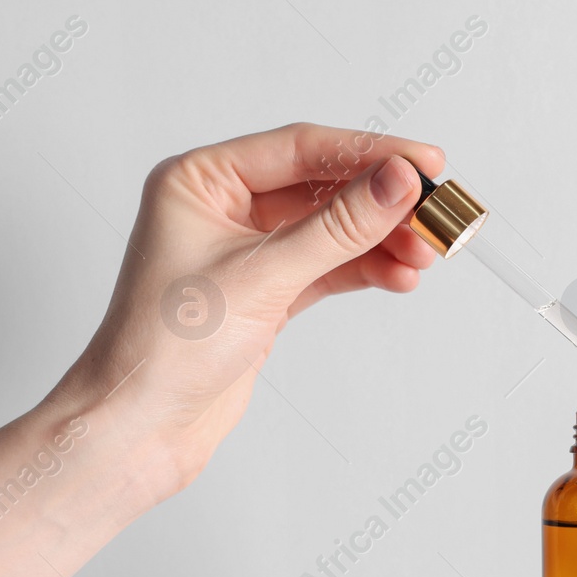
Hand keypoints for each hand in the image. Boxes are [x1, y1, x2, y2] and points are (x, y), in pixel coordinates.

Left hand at [50, 122, 445, 492]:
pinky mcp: (263, 294)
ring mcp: (244, 252)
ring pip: (329, 230)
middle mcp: (220, 207)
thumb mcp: (261, 277)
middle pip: (321, 187)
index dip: (367, 153)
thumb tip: (396, 182)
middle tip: (436, 212)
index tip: (425, 163)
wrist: (140, 428)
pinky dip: (364, 270)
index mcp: (198, 180)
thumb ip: (337, 227)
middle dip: (381, 201)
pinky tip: (399, 274)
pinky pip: (326, 268)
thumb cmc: (165, 348)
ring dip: (379, 240)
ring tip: (426, 252)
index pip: (299, 148)